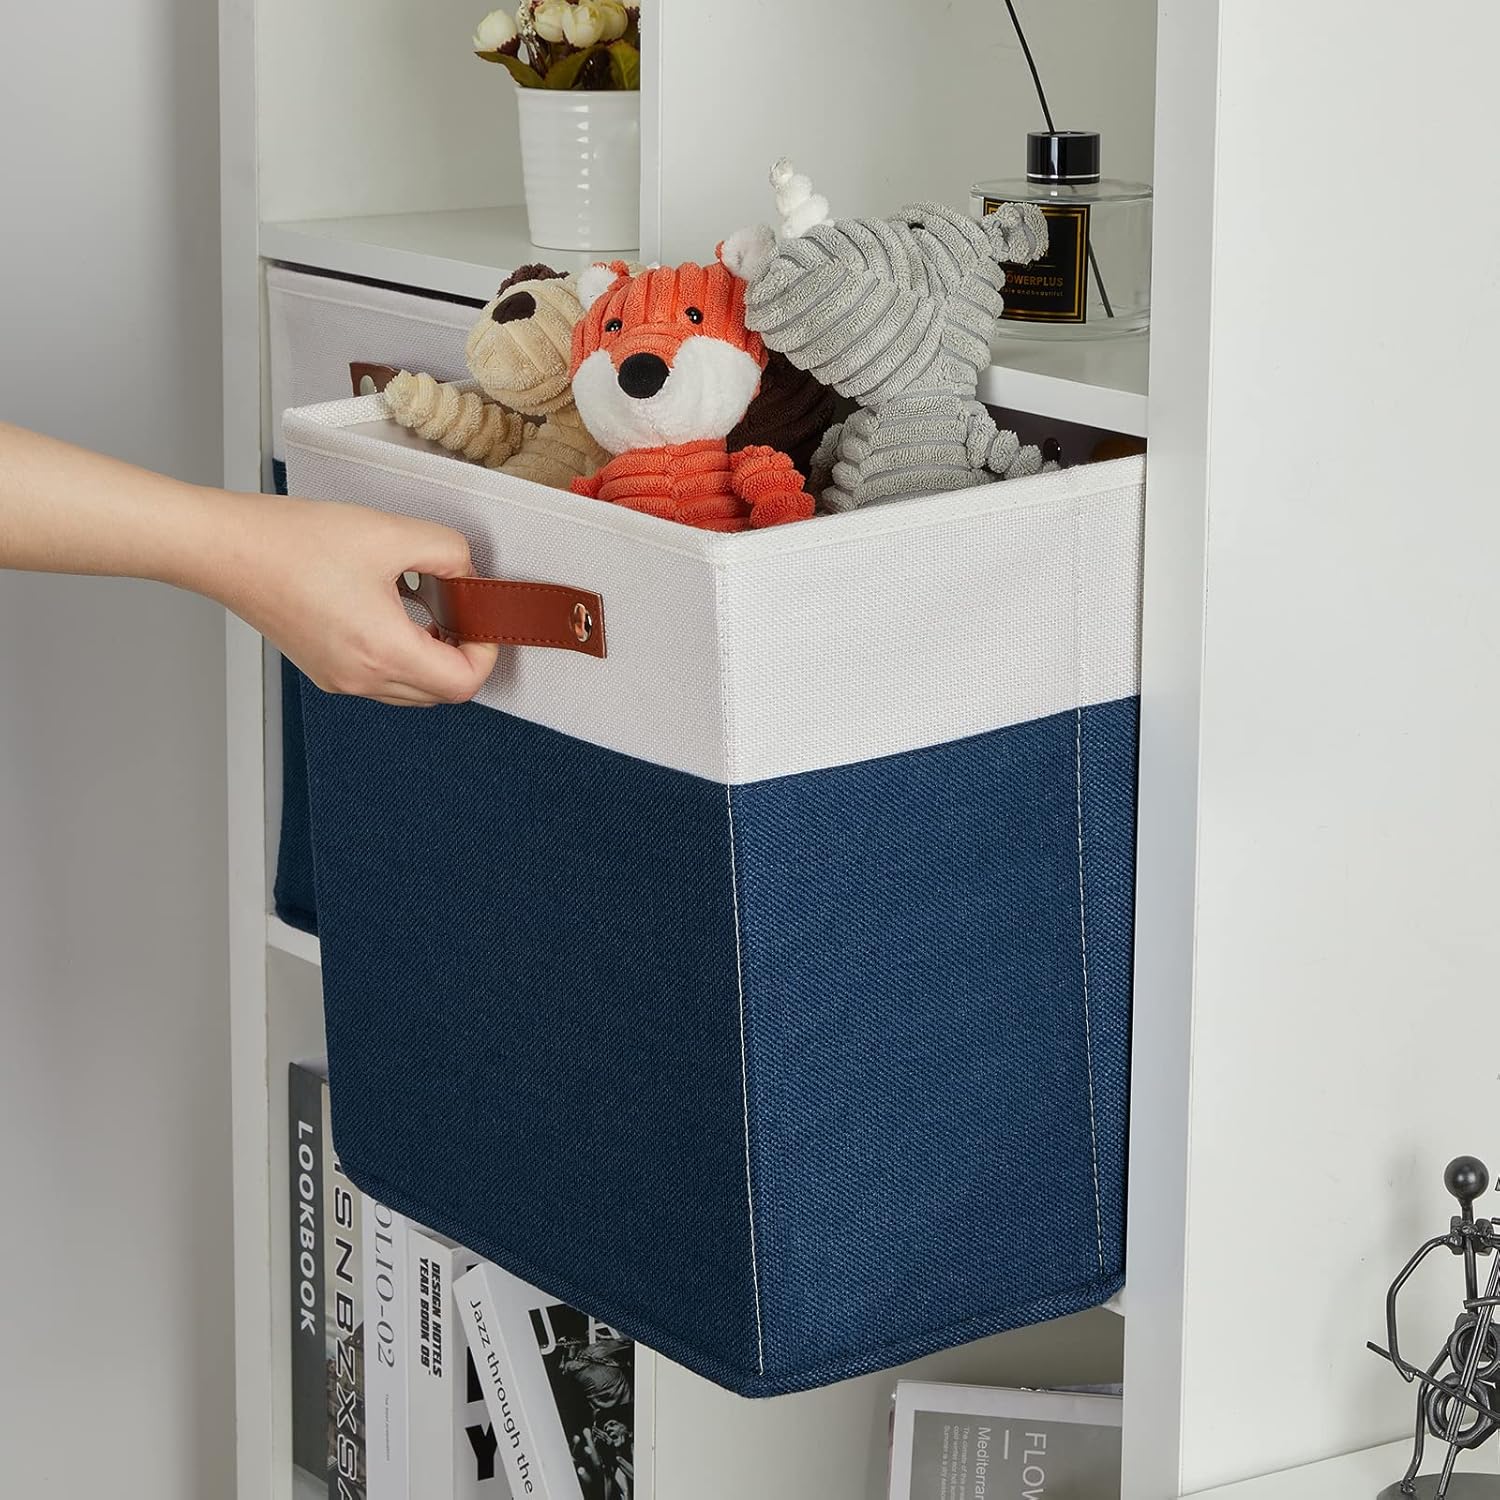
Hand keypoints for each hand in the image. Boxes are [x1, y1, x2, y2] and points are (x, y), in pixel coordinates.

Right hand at [215, 496, 498, 706]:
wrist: (227, 549)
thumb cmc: (294, 541)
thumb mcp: (390, 532)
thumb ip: (448, 551)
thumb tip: (467, 573)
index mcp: (383, 651)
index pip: (463, 683)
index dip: (485, 653)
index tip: (481, 619)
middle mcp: (361, 679)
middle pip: (441, 694)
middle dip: (462, 655)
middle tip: (460, 609)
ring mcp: (340, 680)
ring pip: (412, 691)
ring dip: (432, 658)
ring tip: (427, 607)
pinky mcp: (325, 671)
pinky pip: (382, 679)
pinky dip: (401, 655)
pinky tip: (394, 611)